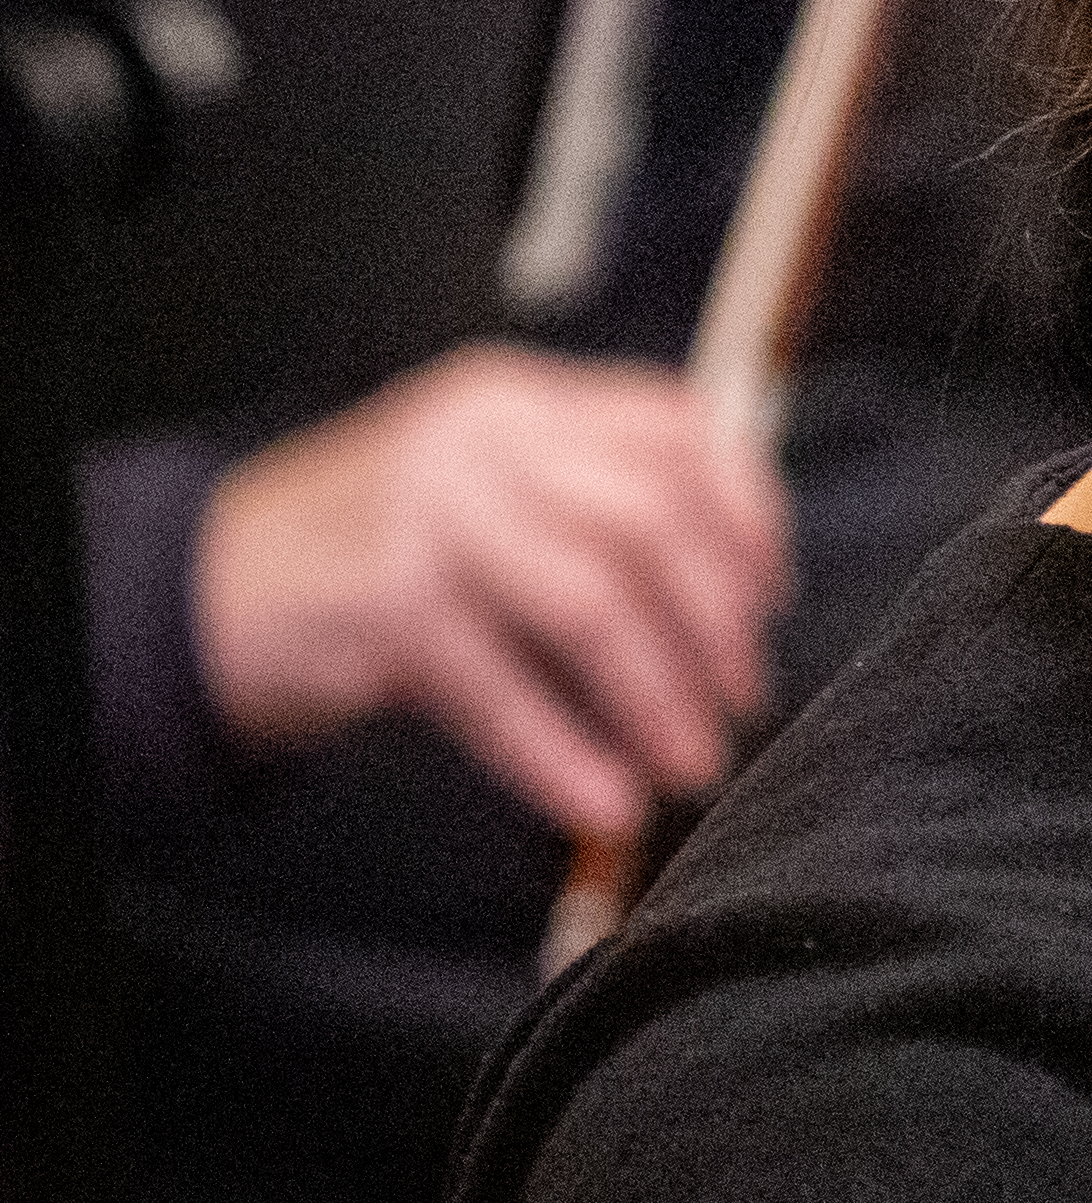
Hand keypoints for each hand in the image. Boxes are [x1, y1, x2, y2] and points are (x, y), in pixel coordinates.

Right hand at [192, 347, 784, 836]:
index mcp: (516, 402)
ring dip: (657, 697)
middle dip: (715, 623)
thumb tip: (739, 590)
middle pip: (648, 521)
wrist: (208, 590)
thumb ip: (590, 501)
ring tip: (693, 758)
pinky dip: (565, 756)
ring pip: (591, 606)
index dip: (745, 516)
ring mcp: (427, 521)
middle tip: (742, 697)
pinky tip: (606, 801)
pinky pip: (501, 695)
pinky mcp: (385, 610)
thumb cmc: (375, 548)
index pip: (674, 430)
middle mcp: (476, 445)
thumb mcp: (482, 485)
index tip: (771, 596)